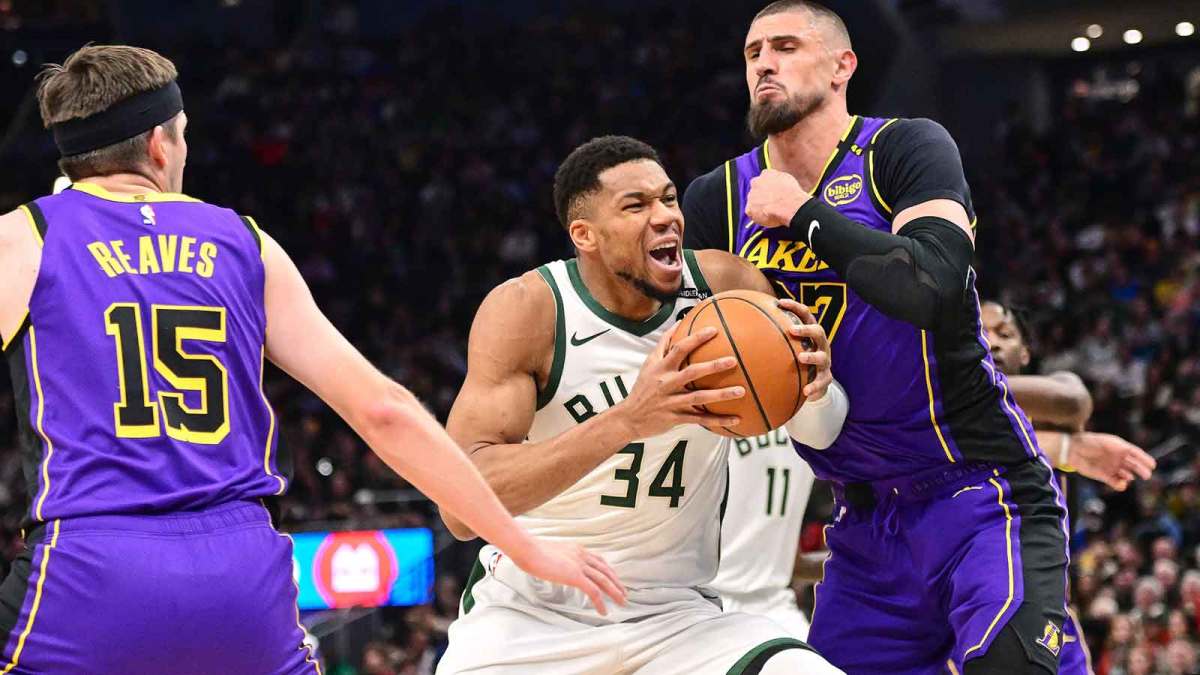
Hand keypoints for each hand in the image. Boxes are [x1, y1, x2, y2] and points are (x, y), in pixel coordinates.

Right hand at [509, 539, 626, 615]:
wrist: (527, 549)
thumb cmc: (532, 552)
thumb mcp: (550, 553)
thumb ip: (558, 560)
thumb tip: (555, 566)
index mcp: (577, 549)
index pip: (598, 561)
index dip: (608, 571)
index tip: (613, 579)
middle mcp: (581, 555)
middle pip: (606, 570)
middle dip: (617, 582)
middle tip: (624, 593)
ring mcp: (579, 565)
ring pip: (604, 581)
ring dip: (615, 592)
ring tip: (621, 602)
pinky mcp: (575, 575)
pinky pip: (593, 591)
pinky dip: (600, 602)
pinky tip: (603, 611)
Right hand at [614, 326, 743, 437]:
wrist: (629, 418)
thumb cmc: (643, 387)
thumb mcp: (649, 364)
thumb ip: (664, 345)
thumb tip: (678, 323)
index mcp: (661, 368)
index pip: (679, 349)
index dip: (696, 339)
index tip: (714, 331)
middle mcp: (666, 383)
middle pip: (692, 372)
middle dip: (713, 366)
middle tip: (733, 361)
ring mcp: (671, 402)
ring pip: (699, 398)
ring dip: (721, 395)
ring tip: (741, 391)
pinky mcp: (675, 418)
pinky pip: (700, 420)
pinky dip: (718, 420)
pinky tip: (736, 419)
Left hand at [745, 169, 810, 228]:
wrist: (789, 205)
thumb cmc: (791, 193)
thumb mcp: (787, 179)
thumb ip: (778, 179)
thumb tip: (777, 183)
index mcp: (766, 174)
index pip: (763, 179)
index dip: (768, 187)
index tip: (773, 193)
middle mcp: (755, 182)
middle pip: (756, 189)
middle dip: (762, 195)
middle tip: (771, 203)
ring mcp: (751, 196)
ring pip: (753, 201)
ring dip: (759, 205)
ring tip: (771, 211)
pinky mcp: (749, 208)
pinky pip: (752, 213)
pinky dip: (758, 216)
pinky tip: (767, 216)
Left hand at [776, 300, 832, 399]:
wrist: (814, 383)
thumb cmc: (796, 359)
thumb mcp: (788, 347)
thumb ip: (771, 336)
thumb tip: (741, 324)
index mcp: (811, 334)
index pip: (806, 315)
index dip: (795, 307)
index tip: (780, 303)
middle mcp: (821, 345)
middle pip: (818, 331)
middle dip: (806, 329)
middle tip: (792, 330)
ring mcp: (825, 361)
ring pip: (822, 357)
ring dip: (812, 356)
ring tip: (801, 358)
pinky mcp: (826, 378)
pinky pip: (822, 382)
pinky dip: (814, 386)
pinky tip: (806, 391)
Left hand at [1068, 432, 1155, 490]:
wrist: (1073, 449)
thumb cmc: (1090, 442)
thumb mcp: (1107, 442)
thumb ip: (1120, 448)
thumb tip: (1131, 453)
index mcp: (1121, 448)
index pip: (1136, 454)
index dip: (1145, 459)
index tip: (1152, 465)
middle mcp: (1118, 458)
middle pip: (1134, 465)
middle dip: (1141, 470)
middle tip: (1147, 475)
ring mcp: (1112, 468)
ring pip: (1127, 475)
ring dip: (1130, 477)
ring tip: (1130, 477)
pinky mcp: (1105, 476)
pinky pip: (1116, 482)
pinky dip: (1120, 484)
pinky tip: (1121, 483)